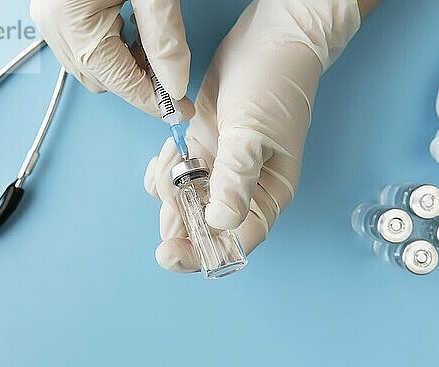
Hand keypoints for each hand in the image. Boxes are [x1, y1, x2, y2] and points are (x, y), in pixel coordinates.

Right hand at [30, 0, 193, 117]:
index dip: (156, 101)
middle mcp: (54, 23)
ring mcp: (50, 18)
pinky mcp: (54, 10)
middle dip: (141, 80)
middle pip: (105, 79)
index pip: (121, 82)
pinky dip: (112, 46)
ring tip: (151, 41)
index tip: (181, 111)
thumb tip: (175, 82)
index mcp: (73, 21)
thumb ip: (163, 36)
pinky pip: (84, 46)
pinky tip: (130, 26)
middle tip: (173, 73)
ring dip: (127, 63)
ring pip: (94, 66)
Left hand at [144, 0, 361, 271]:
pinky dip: (165, 170)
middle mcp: (244, 190)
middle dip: (178, 214)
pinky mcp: (205, 151)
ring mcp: (221, 171)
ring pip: (184, 204)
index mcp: (266, 194)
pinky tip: (170, 149)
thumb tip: (219, 225)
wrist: (271, 40)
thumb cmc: (273, 84)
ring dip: (168, 188)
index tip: (168, 252)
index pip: (234, 242)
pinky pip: (176, 177)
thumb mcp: (253, 133)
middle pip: (204, 229)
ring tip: (174, 156)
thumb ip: (235, 180)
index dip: (201, 254)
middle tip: (171, 182)